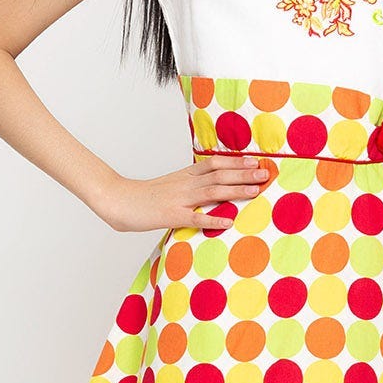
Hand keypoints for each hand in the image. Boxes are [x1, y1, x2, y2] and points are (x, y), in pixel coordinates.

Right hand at [94, 153, 269, 233]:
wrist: (116, 199)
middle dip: (244, 174)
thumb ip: (189, 186)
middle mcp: (185, 184)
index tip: (255, 161)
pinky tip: (229, 221)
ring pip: (213, 192)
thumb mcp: (169, 185)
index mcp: (184, 175)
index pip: (214, 164)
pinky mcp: (171, 216)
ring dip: (236, 191)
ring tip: (256, 191)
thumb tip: (209, 189)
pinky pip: (196, 218)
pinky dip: (213, 220)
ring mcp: (179, 199)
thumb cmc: (143, 196)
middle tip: (265, 173)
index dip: (236, 162)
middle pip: (219, 175)